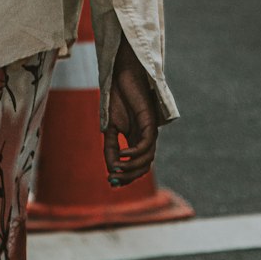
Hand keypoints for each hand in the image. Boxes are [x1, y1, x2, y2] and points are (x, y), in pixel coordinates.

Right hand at [103, 34, 159, 186]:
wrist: (121, 77)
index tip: (111, 182)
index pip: (137, 167)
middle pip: (144, 167)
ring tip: (116, 169)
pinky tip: (122, 154)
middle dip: (129, 177)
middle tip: (114, 180)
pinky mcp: (149, 123)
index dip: (126, 177)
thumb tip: (112, 170)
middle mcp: (146, 139)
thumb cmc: (117, 100)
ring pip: (146, 160)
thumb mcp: (111, 129)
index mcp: (137, 141)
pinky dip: (134, 153)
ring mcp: (149, 132)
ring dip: (131, 168)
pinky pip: (146, 145)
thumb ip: (112, 148)